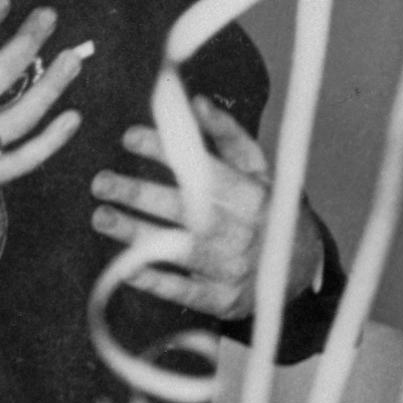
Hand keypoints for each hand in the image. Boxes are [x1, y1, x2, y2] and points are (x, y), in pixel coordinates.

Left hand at [88, 98, 316, 318]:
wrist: (301, 268)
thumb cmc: (269, 208)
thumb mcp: (259, 170)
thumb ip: (228, 137)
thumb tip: (195, 103)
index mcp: (253, 195)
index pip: (203, 169)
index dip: (165, 152)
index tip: (128, 137)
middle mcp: (243, 231)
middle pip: (184, 208)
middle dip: (139, 193)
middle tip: (100, 182)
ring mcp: (233, 267)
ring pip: (177, 248)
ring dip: (135, 233)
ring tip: (101, 217)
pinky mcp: (223, 300)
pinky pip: (183, 291)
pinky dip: (154, 280)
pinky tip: (125, 269)